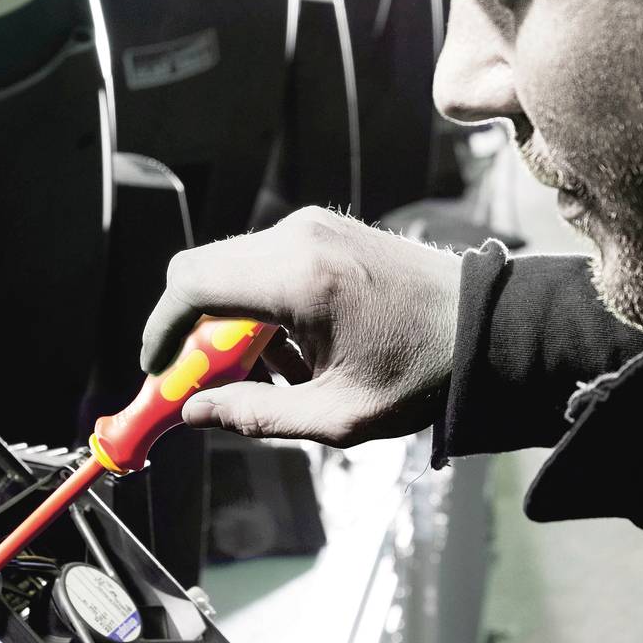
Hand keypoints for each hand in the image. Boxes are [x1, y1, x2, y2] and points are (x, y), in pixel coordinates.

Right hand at [139, 207, 465, 446]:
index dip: (161, 332)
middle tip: (206, 386)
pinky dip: (260, 307)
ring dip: (230, 324)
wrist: (485, 328)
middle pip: (201, 272)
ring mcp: (314, 227)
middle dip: (192, 334)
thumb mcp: (338, 415)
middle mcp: (299, 239)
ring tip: (275, 379)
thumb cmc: (422, 373)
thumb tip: (195, 411)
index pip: (191, 287)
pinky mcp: (326, 229)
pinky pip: (264, 262)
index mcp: (299, 280)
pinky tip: (297, 353)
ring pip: (231, 269)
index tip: (156, 371)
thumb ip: (256, 415)